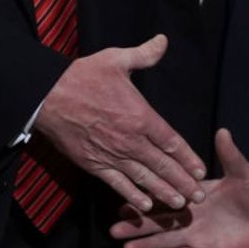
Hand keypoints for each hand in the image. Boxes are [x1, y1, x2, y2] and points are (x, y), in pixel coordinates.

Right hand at [35, 34, 205, 211]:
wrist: (48, 95)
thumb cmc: (83, 76)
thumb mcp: (116, 59)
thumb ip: (144, 54)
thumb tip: (163, 41)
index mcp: (140, 115)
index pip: (171, 141)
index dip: (188, 158)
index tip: (200, 170)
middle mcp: (130, 140)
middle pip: (162, 165)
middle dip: (183, 182)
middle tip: (198, 196)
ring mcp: (112, 155)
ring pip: (144, 179)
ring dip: (164, 193)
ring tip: (180, 205)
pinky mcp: (94, 164)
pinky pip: (118, 184)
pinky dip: (132, 196)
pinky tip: (145, 206)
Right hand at [111, 128, 248, 247]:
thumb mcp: (243, 172)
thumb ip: (230, 155)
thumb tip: (223, 130)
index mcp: (194, 195)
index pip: (163, 196)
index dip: (143, 199)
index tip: (122, 201)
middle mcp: (190, 216)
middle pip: (158, 222)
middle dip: (136, 226)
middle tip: (113, 230)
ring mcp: (196, 235)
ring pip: (166, 241)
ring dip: (146, 245)